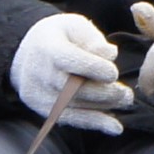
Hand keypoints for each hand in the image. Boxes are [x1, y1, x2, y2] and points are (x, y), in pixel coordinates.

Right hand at [10, 12, 130, 133]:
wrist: (27, 53)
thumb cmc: (59, 37)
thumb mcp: (75, 26)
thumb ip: (93, 39)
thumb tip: (110, 55)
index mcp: (48, 48)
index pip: (72, 61)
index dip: (96, 69)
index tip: (113, 73)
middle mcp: (40, 73)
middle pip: (75, 88)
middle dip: (105, 93)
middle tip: (126, 93)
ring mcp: (39, 93)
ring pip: (76, 106)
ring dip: (104, 106)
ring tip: (123, 100)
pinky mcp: (42, 108)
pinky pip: (70, 119)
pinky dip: (94, 123)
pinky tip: (115, 127)